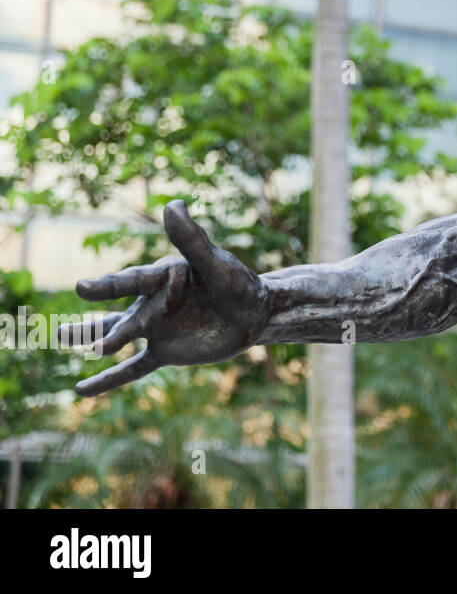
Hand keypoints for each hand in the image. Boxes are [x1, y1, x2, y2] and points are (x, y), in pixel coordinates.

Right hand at [58, 200, 270, 396]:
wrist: (255, 313)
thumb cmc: (238, 283)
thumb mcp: (216, 264)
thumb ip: (192, 239)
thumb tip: (173, 204)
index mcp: (163, 277)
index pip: (133, 281)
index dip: (109, 286)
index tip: (82, 288)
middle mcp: (153, 301)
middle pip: (122, 314)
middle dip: (98, 326)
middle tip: (67, 335)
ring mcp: (157, 327)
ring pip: (120, 335)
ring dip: (95, 340)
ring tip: (63, 339)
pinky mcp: (165, 350)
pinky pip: (134, 368)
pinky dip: (110, 380)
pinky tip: (81, 390)